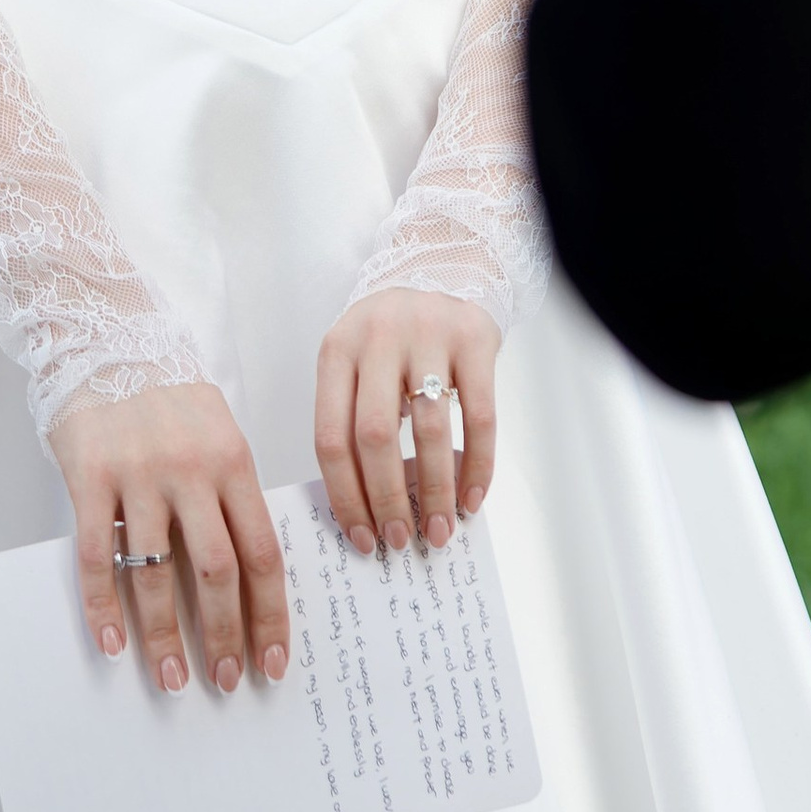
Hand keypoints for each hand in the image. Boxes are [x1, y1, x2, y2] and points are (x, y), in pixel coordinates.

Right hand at [48, 379, 288, 696]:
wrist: (104, 339)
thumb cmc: (168, 397)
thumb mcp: (218, 433)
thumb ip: (232, 496)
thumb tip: (249, 576)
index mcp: (234, 461)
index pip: (262, 551)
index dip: (269, 614)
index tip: (273, 661)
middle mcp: (191, 471)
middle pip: (216, 570)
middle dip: (224, 634)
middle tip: (225, 682)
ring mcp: (138, 475)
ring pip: (157, 571)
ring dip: (165, 634)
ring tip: (171, 678)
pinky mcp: (88, 477)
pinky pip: (95, 555)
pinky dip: (103, 605)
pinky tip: (112, 643)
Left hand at [314, 288, 501, 557]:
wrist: (440, 270)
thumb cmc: (389, 338)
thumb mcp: (355, 363)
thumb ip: (352, 420)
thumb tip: (365, 510)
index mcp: (337, 350)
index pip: (331, 436)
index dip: (344, 495)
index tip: (361, 537)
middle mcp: (378, 336)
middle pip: (375, 436)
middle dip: (387, 499)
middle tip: (400, 540)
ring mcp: (429, 333)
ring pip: (429, 429)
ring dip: (436, 491)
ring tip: (439, 530)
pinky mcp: (474, 337)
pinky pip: (480, 415)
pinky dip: (477, 465)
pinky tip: (472, 498)